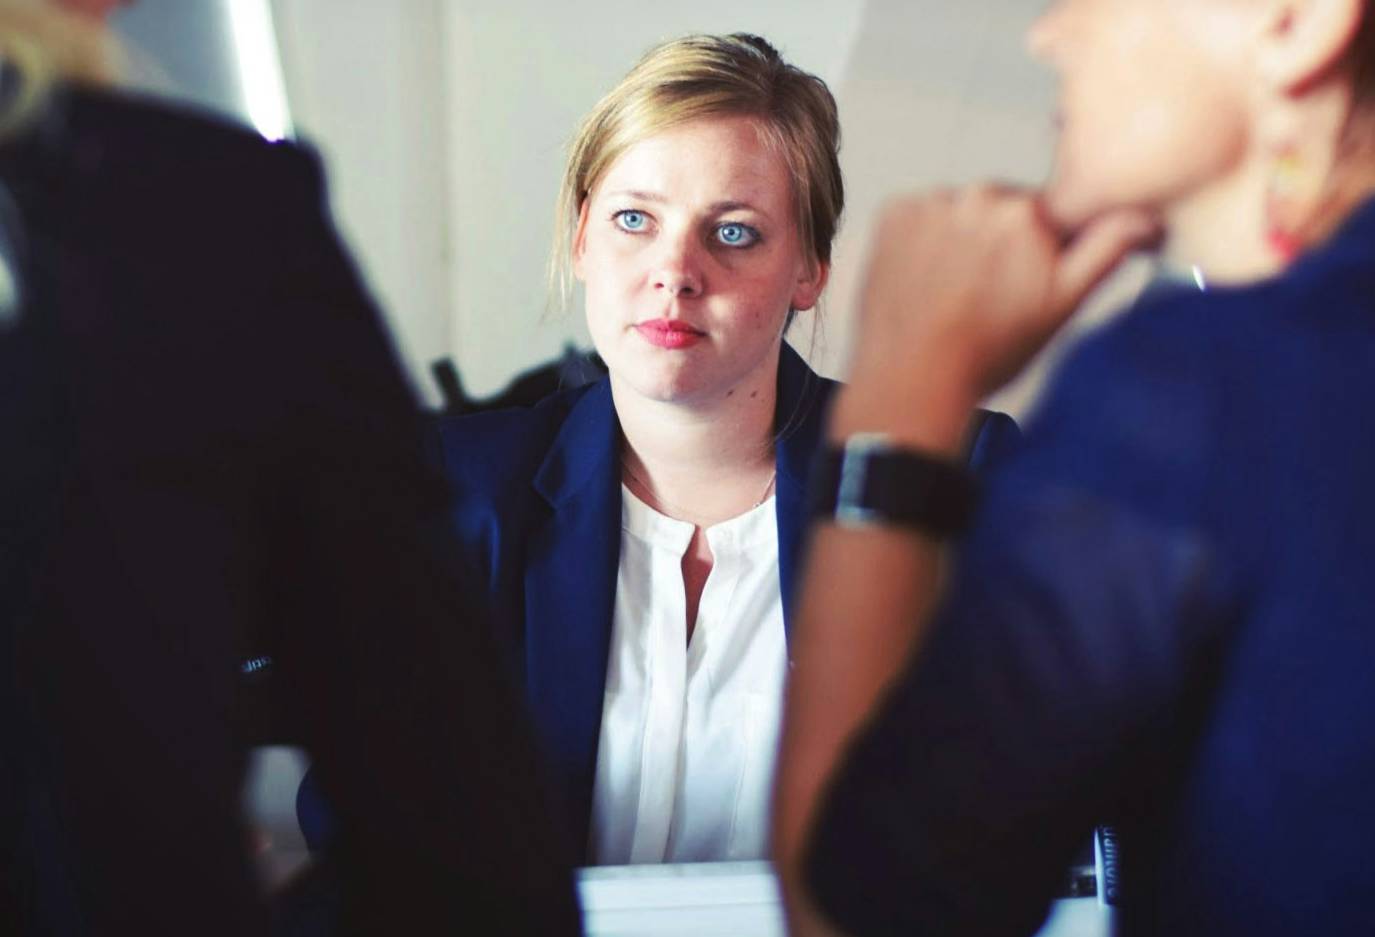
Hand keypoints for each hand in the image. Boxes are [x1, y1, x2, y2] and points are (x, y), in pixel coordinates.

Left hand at [846, 186, 1157, 422]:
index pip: (1047, 214)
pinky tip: (925, 280)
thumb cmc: (987, 352)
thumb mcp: (1063, 305)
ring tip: (953, 291)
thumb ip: (1106, 250)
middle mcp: (978, 195)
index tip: (1026, 277)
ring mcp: (931, 203)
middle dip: (1000, 242)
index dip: (1041, 248)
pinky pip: (919, 216)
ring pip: (959, 212)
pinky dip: (922, 240)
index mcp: (1028, 212)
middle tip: (987, 294)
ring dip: (960, 239)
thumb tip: (1145, 216)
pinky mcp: (894, 214)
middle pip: (1001, 209)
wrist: (912, 377)